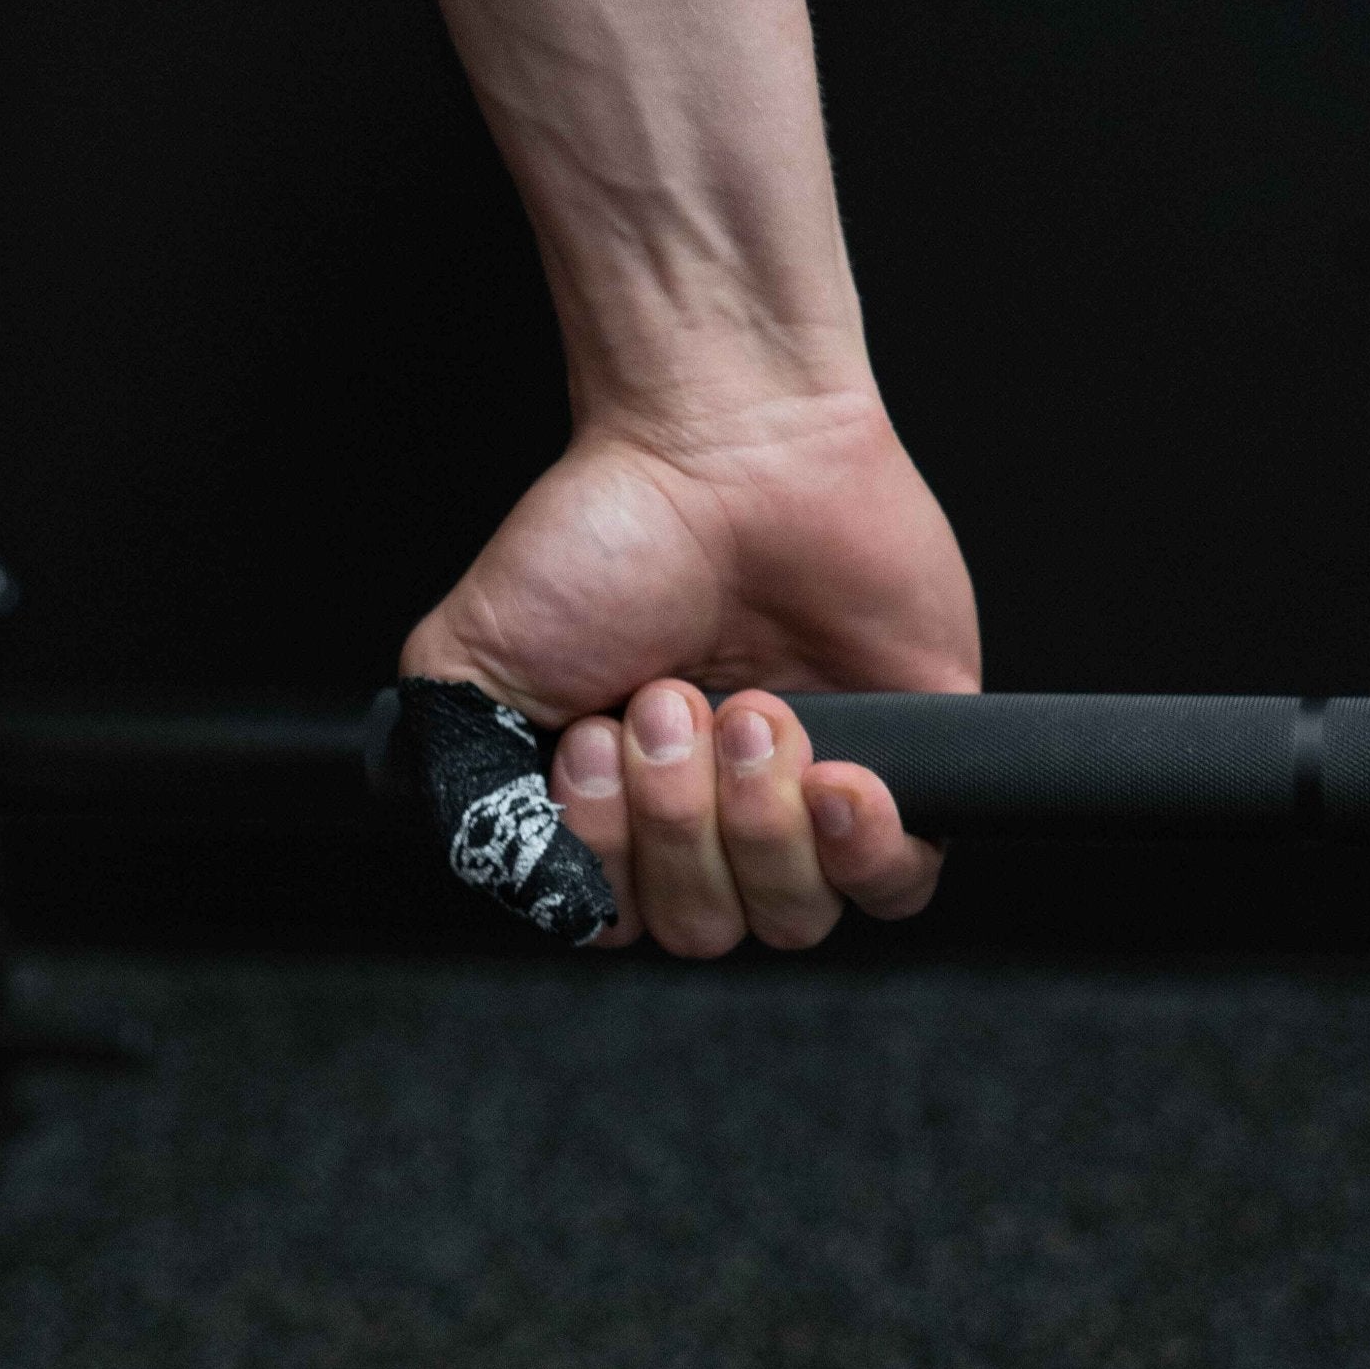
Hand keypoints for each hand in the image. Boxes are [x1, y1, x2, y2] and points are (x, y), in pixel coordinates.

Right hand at [399, 384, 979, 953]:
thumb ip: (462, 789)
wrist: (727, 441)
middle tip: (671, 700)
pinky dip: (864, 852)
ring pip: (795, 914)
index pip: (617, 919)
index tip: (595, 743)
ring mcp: (807, 793)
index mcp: (617, 802)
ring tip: (751, 707)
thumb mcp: (469, 657)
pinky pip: (896, 882)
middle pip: (706, 927)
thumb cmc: (606, 531)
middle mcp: (711, 810)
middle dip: (678, 820)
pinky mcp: (907, 764)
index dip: (607, 857)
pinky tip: (836, 779)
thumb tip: (518, 884)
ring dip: (760, 819)